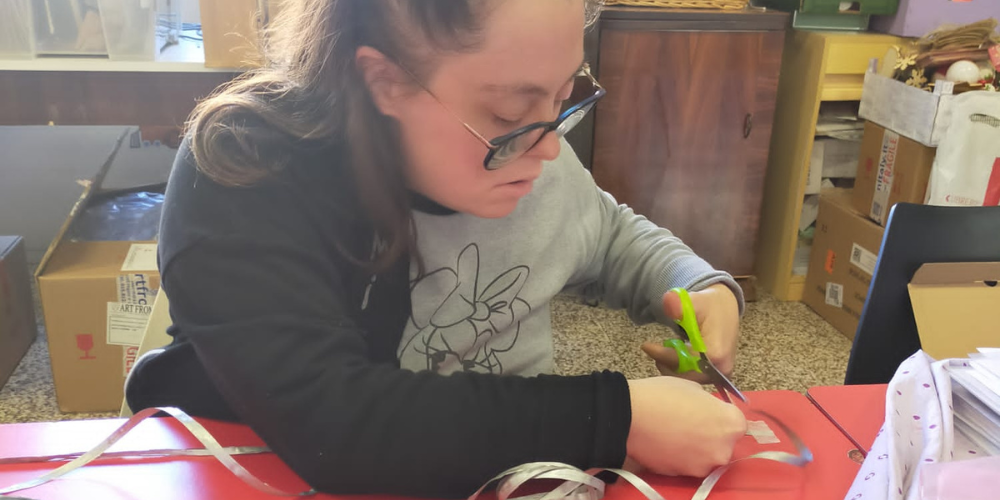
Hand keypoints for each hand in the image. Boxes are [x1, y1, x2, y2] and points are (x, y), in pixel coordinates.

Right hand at [625, 377, 746, 476]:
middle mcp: (723, 450)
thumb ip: (708, 404)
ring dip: (696, 447)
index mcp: (731, 424)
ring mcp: (703, 466)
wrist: (629, 414)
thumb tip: (706, 411)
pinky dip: (681, 456)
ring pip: (705, 456)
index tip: (707, 410)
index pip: (737, 422)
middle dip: (711, 434)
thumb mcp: (693, 387)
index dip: (721, 415)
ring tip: (674, 433)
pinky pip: (687, 464)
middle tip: (689, 422)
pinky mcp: (683, 475)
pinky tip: (666, 442)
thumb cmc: (663, 394)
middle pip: (724, 443)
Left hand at [640, 284, 739, 382]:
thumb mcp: (693, 301)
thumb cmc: (709, 305)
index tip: (646, 346)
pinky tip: (676, 356)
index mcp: (716, 353)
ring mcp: (720, 375)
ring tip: (664, 351)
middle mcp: (721, 369)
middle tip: (654, 350)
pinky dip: (681, 369)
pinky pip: (693, 378)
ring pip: (688, 380)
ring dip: (673, 367)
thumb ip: (678, 304)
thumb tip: (668, 302)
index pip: (683, 362)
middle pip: (685, 377)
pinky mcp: (717, 376)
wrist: (725, 309)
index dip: (663, 355)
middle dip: (667, 364)